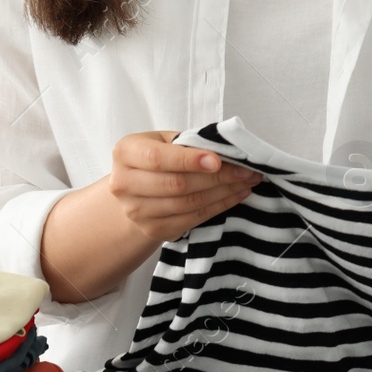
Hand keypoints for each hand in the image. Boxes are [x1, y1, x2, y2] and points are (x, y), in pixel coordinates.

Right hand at [107, 131, 263, 243]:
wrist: (137, 190)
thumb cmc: (159, 157)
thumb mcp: (166, 140)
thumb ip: (190, 142)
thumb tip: (229, 149)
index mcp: (126, 152)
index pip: (158, 158)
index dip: (189, 160)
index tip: (217, 161)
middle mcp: (124, 184)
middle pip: (176, 184)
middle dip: (217, 177)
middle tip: (246, 170)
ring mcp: (136, 212)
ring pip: (187, 204)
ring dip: (224, 192)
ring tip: (247, 180)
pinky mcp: (153, 230)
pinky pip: (193, 220)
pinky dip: (219, 207)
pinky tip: (237, 195)